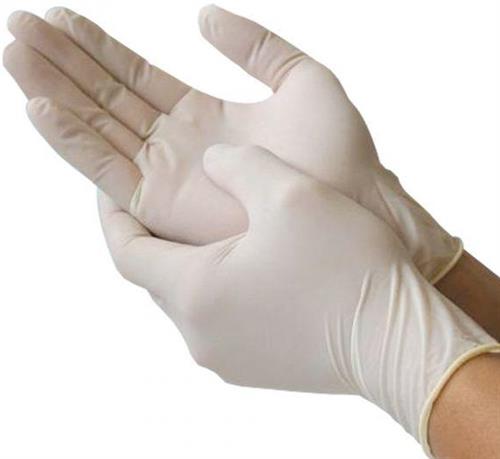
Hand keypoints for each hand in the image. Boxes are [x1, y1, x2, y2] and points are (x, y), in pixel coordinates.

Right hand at [4, 5, 459, 281]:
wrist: (352, 206)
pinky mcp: (162, 206)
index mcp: (206, 117)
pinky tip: (40, 107)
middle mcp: (180, 147)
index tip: (63, 17)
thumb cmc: (340, 152)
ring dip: (56, 93)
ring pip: (99, 128)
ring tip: (17, 53)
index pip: (139, 76)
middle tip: (20, 25)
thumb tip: (203, 17)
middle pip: (109, 99)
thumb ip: (256, 45)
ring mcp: (168, 176)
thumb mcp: (302, 79)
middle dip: (65, 63)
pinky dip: (72, 140)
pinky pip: (106, 169)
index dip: (100, 47)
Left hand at [98, 144, 496, 454]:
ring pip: (192, 297)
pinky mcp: (256, 365)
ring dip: (194, 261)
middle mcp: (200, 335)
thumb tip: (212, 161)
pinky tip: (253, 261)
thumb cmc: (345, 268)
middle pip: (158, 275)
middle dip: (157, 235)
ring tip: (214, 226)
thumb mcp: (289, 194)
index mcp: (196, 293)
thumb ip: (238, 165)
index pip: (126, 250)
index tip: (112, 185)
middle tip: (167, 198)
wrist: (399, 340)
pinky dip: (222, 285)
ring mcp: (228, 356)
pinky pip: (221, 317)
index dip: (112, 214)